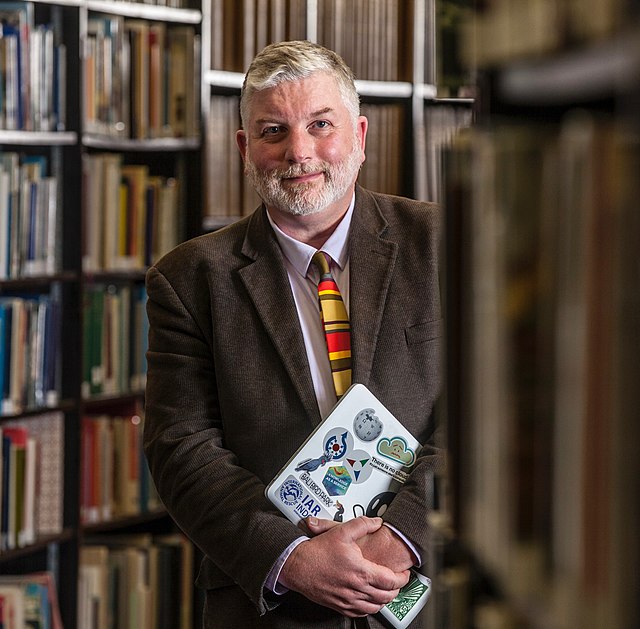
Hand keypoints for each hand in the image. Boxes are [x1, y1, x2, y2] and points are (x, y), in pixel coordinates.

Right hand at [280, 516, 409, 616]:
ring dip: (384, 600)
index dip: (402, 578)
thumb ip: (362, 524)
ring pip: (375, 607)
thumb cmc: (317, 551)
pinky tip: (369, 599)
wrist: (297, 565)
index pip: (391, 581)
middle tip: (397, 581)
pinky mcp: (339, 606)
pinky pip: (361, 613)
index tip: (404, 573)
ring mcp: (348, 600)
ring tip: (386, 589)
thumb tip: (376, 522)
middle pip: (386, 596)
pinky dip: (369, 608)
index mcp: (360, 572)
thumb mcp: (341, 531)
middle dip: (396, 589)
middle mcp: (356, 589)